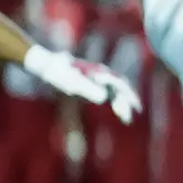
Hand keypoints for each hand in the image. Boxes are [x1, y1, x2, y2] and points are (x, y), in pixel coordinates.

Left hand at [22, 44, 138, 123]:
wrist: (47, 65)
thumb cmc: (58, 73)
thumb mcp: (71, 82)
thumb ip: (87, 89)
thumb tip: (104, 98)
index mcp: (98, 72)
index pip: (119, 83)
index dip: (127, 95)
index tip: (134, 107)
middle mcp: (101, 73)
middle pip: (120, 86)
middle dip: (128, 99)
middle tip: (136, 112)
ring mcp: (96, 76)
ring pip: (115, 89)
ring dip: (122, 101)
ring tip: (126, 117)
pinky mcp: (91, 81)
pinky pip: (108, 91)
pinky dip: (115, 99)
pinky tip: (116, 108)